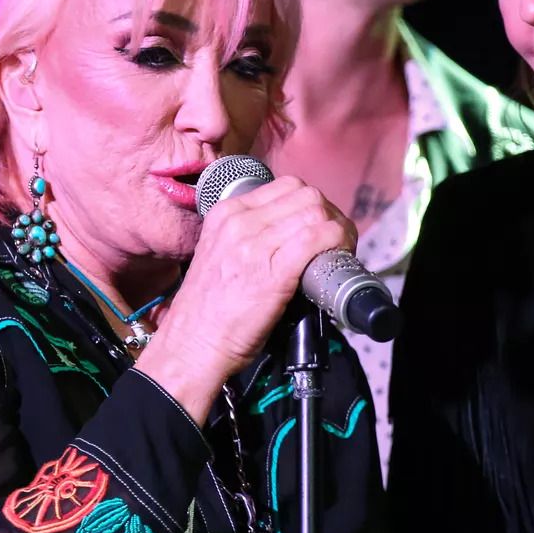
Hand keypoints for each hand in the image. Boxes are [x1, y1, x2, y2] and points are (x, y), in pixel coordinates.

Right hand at [135, 176, 354, 421]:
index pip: (286, 187)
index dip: (312, 204)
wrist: (193, 345)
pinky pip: (318, 239)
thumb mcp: (221, 255)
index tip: (320, 225)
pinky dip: (337, 243)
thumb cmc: (209, 311)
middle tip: (336, 240)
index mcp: (226, 214)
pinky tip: (338, 258)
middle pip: (306, 195)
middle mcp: (239, 222)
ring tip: (340, 251)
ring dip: (339, 230)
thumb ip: (250, 236)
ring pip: (316, 213)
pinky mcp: (273, 271)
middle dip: (330, 214)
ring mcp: (255, 244)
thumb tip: (292, 234)